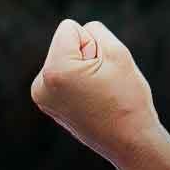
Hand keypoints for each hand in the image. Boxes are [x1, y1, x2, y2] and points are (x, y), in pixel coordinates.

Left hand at [30, 19, 162, 167]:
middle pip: (65, 44)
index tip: (104, 69)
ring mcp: (41, 97)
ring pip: (65, 60)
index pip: (71, 29)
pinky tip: (92, 100)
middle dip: (87, 56)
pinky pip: (64, 76)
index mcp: (55, 70)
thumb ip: (96, 33)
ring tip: (99, 93)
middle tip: (104, 83)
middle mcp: (40, 84)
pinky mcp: (48, 105)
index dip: (94, 43)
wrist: (130, 141)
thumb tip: (77, 35)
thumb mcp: (119, 54)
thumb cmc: (128, 98)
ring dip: (83, 69)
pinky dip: (78, 82)